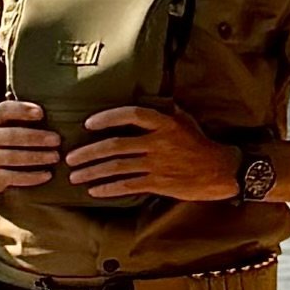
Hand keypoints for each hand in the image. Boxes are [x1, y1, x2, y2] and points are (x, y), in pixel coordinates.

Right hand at [0, 97, 61, 192]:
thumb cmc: (8, 139)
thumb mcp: (9, 124)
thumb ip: (24, 115)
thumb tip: (55, 106)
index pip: (4, 110)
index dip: (21, 110)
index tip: (41, 112)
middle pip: (13, 136)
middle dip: (36, 137)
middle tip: (57, 140)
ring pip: (14, 157)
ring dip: (37, 157)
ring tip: (56, 157)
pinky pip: (14, 177)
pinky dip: (32, 177)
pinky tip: (48, 175)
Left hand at [68, 104, 237, 202]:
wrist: (219, 171)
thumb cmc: (199, 143)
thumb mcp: (183, 119)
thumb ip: (161, 110)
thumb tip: (141, 99)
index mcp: (163, 122)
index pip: (130, 115)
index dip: (107, 118)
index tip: (88, 123)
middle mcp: (158, 142)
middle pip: (115, 146)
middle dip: (88, 153)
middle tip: (70, 158)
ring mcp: (157, 164)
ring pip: (117, 168)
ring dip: (92, 172)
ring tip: (75, 176)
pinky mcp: (159, 184)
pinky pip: (128, 186)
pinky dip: (109, 189)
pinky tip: (95, 190)